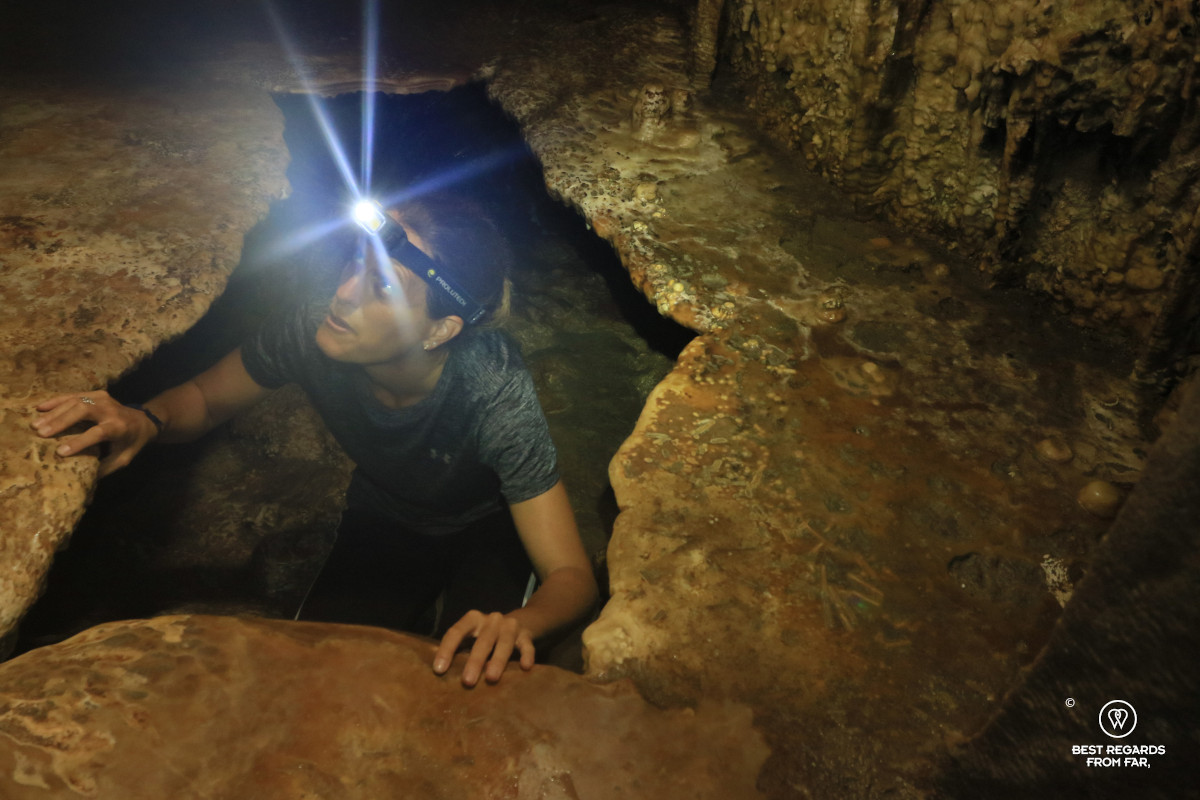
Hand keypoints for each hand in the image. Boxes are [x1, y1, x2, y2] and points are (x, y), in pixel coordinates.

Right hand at [31, 391, 158, 476]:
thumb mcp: (124, 459)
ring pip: (76, 401)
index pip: (98, 433)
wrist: (144, 421)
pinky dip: (56, 401)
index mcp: (119, 427)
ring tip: (36, 424)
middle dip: (61, 422)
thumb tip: (83, 480)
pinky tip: (40, 408)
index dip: (79, 442)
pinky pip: (73, 395)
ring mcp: (103, 399)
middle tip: (40, 433)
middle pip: (83, 411)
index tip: (60, 451)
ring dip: (54, 412)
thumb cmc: (131, 443)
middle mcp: (111, 410)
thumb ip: (105, 468)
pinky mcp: (96, 394)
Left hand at [432, 610, 534, 686]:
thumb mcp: (474, 636)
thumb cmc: (488, 635)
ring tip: (491, 678)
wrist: (523, 621)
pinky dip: (526, 655)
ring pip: (504, 643)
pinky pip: (527, 645)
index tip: (439, 670)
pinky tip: (525, 667)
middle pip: (482, 640)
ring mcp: (510, 626)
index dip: (447, 650)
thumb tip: (441, 674)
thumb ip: (461, 649)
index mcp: (473, 619)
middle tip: (467, 682)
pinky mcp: (526, 634)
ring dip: (497, 660)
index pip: (456, 632)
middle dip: (474, 661)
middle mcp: (491, 620)